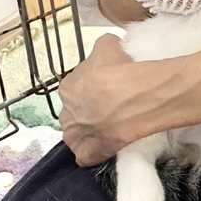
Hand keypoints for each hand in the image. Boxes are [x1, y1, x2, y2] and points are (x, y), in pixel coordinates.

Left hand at [58, 34, 139, 165]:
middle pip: (74, 112)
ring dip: (88, 131)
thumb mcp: (108, 45)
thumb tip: (107, 51)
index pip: (75, 88)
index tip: (106, 86)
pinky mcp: (87, 154)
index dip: (91, 87)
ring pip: (77, 135)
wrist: (135, 97)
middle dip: (87, 110)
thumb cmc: (120, 69)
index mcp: (67, 87)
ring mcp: (75, 136)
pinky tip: (108, 144)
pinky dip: (94, 151)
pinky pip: (86, 155)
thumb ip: (102, 49)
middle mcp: (66, 113)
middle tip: (109, 105)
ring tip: (110, 125)